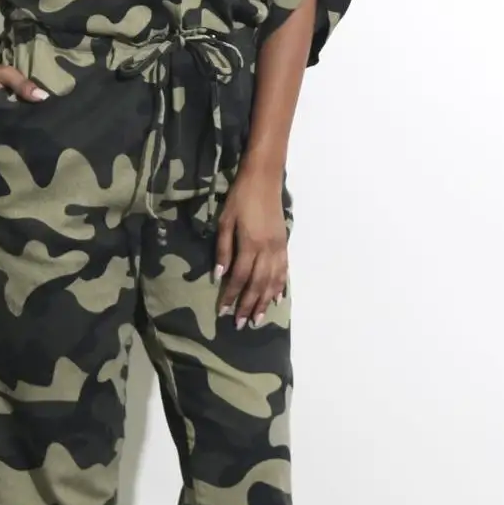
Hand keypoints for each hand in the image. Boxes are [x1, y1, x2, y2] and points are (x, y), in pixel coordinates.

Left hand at [212, 165, 287, 328]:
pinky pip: (284, 271)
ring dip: (264, 302)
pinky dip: (280, 287)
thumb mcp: (225, 221)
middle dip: (248, 305)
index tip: (223, 312)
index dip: (231, 296)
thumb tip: (219, 276)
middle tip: (241, 325)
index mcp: (250, 244)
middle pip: (257, 284)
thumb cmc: (239, 197)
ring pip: (272, 281)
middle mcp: (267, 250)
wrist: (264, 179)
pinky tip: (276, 299)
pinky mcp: (284, 244)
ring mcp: (278, 248)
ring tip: (258, 319)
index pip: (239, 277)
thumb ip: (223, 249)